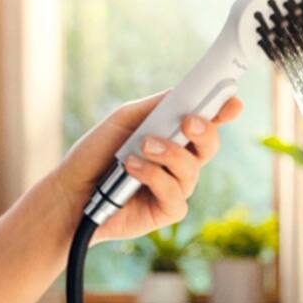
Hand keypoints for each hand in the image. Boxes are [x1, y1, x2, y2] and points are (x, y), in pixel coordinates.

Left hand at [47, 92, 244, 242]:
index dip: (223, 112)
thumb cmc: (96, 154)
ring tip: (142, 148)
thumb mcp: (124, 120)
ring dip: (169, 154)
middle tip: (188, 122)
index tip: (233, 102)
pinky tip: (131, 170)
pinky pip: (176, 193)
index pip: (206, 123)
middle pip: (210, 146)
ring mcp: (177, 187)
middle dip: (205, 131)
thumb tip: (184, 92)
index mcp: (174, 137)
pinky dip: (154, 177)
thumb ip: (155, 107)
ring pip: (193, 168)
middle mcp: (180, 162)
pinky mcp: (169, 210)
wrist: (69, 191)